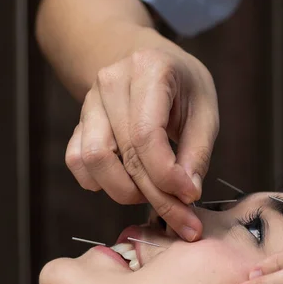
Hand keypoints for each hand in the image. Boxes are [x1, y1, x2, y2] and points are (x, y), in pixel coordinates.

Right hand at [65, 47, 218, 240]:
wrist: (150, 63)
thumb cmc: (183, 88)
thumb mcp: (204, 112)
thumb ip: (197, 153)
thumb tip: (187, 194)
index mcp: (148, 70)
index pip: (147, 135)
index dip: (167, 175)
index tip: (190, 197)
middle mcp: (111, 83)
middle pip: (125, 155)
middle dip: (156, 197)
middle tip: (183, 221)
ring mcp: (89, 103)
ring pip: (93, 161)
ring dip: (125, 191)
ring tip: (154, 193)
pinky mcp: (78, 124)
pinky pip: (77, 163)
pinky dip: (100, 183)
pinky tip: (129, 183)